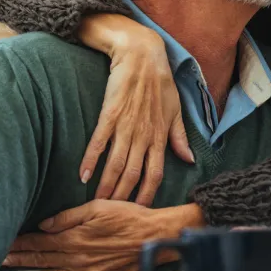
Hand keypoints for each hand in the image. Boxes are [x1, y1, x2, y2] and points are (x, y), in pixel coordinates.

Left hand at [1, 201, 204, 270]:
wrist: (155, 238)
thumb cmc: (129, 218)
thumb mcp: (98, 207)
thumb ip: (68, 216)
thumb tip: (44, 225)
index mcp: (74, 239)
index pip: (38, 243)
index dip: (18, 243)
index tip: (2, 243)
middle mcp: (76, 260)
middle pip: (38, 261)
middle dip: (16, 260)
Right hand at [77, 15, 194, 205]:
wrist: (141, 54)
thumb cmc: (160, 82)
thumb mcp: (176, 111)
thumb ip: (179, 138)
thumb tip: (188, 160)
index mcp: (160, 136)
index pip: (156, 173)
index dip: (148, 194)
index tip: (140, 212)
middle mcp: (144, 135)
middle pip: (134, 174)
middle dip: (123, 197)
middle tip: (113, 215)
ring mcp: (126, 125)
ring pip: (116, 164)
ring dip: (106, 186)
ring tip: (97, 203)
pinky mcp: (110, 114)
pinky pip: (99, 142)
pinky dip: (90, 160)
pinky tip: (82, 176)